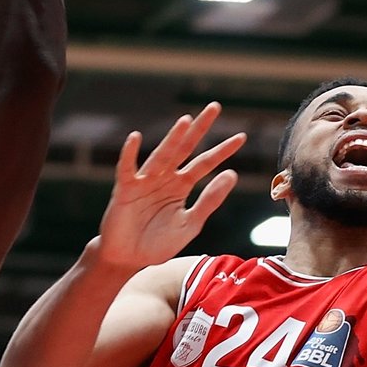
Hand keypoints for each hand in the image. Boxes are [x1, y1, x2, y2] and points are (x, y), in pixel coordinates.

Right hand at [97, 102, 246, 271]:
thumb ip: (210, 200)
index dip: (222, 151)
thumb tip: (232, 174)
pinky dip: (129, 153)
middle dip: (199, 129)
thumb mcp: (190, 223)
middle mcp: (165, 177)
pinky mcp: (125, 189)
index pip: (205, 163)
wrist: (129, 260)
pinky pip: (127, 168)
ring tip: (186, 121)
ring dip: (173, 138)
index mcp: (181, 185)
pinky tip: (135, 138)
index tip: (241, 137)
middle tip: (215, 107)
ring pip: (162, 155)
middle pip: (185, 148)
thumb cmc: (158, 243)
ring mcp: (145, 181)